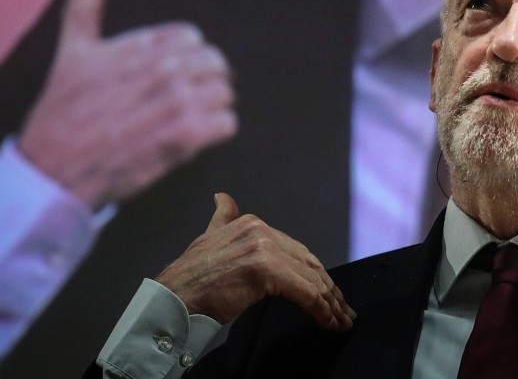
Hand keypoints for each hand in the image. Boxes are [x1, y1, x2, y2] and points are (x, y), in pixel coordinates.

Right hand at [18, 0, 237, 208]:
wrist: (55, 168)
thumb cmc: (64, 110)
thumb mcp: (73, 52)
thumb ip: (85, 8)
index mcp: (143, 45)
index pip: (192, 39)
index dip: (183, 59)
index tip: (165, 78)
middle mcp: (165, 68)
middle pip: (216, 63)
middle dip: (203, 82)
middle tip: (182, 103)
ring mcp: (178, 101)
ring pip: (225, 93)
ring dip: (210, 109)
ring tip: (184, 122)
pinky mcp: (186, 136)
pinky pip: (227, 123)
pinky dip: (215, 133)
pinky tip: (191, 139)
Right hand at [155, 193, 355, 329]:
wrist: (170, 301)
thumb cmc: (188, 280)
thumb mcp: (208, 240)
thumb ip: (223, 219)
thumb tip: (223, 198)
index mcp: (251, 223)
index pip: (295, 250)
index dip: (315, 273)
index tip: (330, 292)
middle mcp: (260, 231)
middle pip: (308, 263)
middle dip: (330, 289)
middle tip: (344, 310)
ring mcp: (264, 248)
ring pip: (311, 279)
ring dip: (331, 303)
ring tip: (342, 320)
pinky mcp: (267, 270)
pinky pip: (306, 293)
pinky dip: (322, 309)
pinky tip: (330, 322)